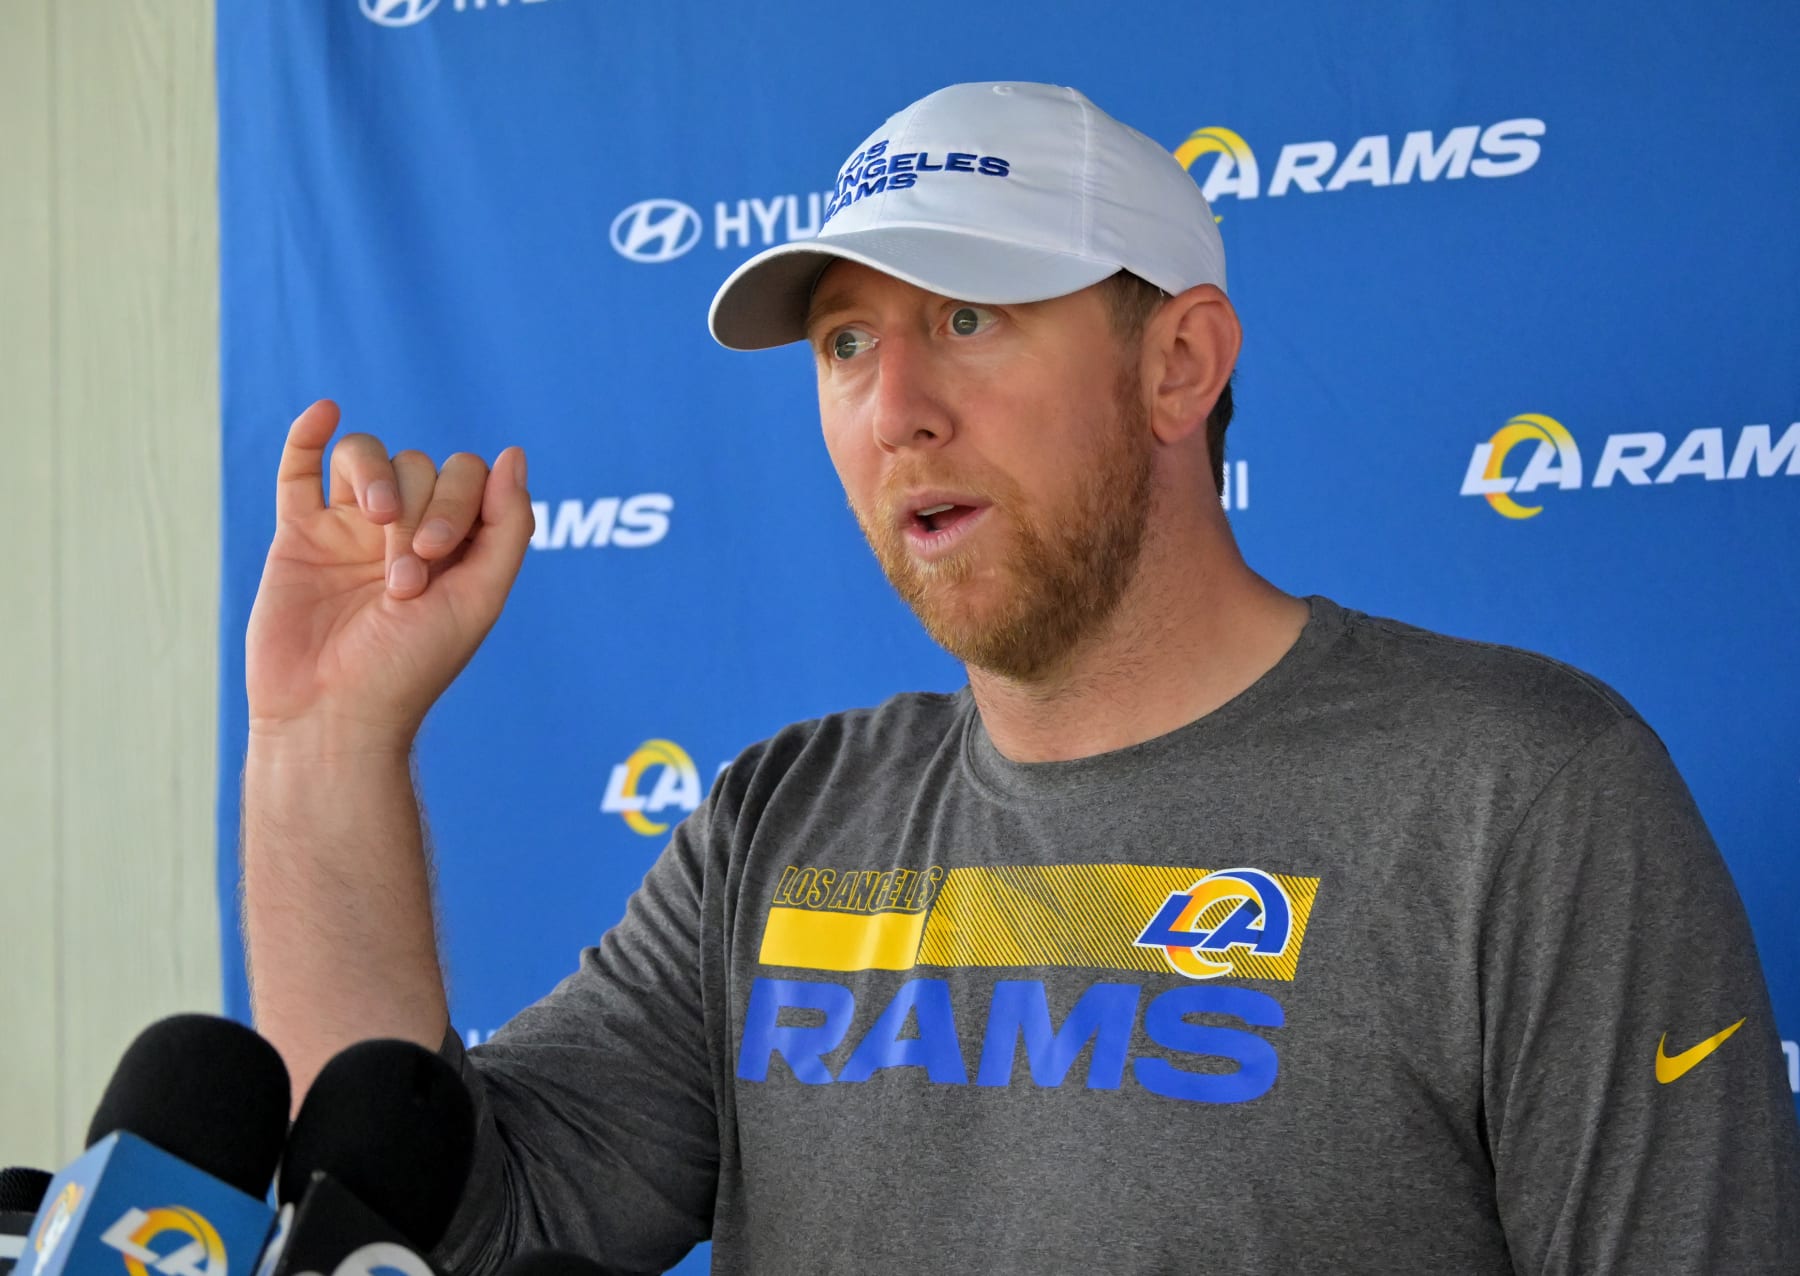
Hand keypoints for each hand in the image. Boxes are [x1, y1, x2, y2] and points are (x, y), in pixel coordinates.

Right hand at [245, 399, 533, 747]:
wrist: (332, 716)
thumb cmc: (409, 668)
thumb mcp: (479, 599)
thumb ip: (508, 528)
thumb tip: (513, 453)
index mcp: (454, 547)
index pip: (469, 478)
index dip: (459, 501)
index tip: (435, 556)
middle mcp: (404, 531)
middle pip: (420, 466)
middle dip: (418, 511)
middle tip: (401, 580)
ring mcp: (349, 529)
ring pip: (367, 457)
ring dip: (375, 478)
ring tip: (372, 523)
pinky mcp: (297, 535)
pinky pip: (301, 469)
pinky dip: (310, 435)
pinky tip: (326, 412)